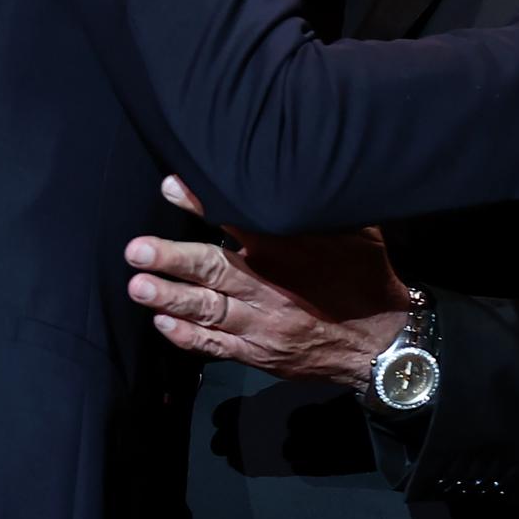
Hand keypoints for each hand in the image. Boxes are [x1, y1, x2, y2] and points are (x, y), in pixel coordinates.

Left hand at [124, 176, 410, 389]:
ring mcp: (262, 323)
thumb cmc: (365, 277)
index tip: (171, 187)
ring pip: (208, 309)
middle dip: (172, 259)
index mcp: (290, 251)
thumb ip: (320, 205)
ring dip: (170, 297)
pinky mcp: (259, 352)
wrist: (381, 342)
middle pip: (214, 270)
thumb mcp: (356, 232)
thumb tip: (302, 166)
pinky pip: (217, 346)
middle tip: (137, 250)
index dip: (203, 203)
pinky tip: (162, 324)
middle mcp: (270, 286)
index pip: (240, 220)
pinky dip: (188, 336)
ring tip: (138, 285)